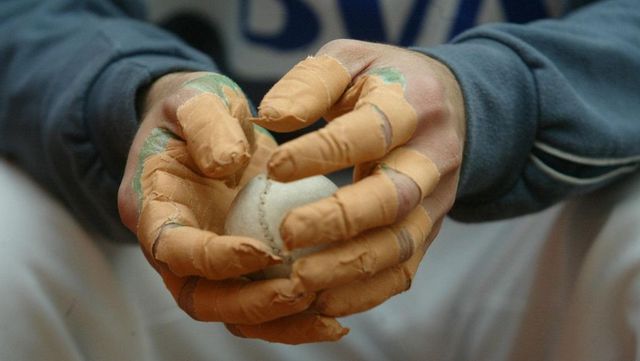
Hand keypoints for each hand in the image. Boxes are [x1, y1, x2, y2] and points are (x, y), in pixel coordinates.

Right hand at [117, 72, 346, 342]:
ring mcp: (206, 261)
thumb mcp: (196, 99)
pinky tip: (332, 316)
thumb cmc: (197, 108)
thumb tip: (227, 165)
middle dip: (250, 303)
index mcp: (152, 207)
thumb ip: (206, 126)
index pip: (173, 248)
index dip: (214, 258)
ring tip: (328, 315)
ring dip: (278, 321)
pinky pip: (260, 301)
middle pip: (200, 299)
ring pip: (232, 312)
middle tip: (301, 290)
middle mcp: (173, 247)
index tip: (263, 250)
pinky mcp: (237, 265)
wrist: (204, 123)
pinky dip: (293, 317)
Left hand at [248, 39, 464, 323]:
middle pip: (393, 197)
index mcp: (411, 105)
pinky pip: (406, 270)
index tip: (274, 167)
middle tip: (286, 235)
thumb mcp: (350, 61)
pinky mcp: (430, 229)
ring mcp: (436, 200)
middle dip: (340, 220)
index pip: (370, 132)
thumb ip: (311, 84)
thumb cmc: (384, 82)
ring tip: (300, 283)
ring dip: (351, 269)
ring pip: (401, 244)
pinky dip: (368, 293)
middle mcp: (431, 157)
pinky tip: (325, 302)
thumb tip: (271, 117)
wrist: (450, 107)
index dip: (323, 152)